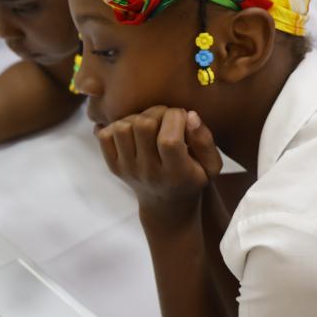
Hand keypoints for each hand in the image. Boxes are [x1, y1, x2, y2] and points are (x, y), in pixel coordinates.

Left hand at [96, 107, 222, 228]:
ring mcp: (127, 169)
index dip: (175, 118)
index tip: (182, 116)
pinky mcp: (113, 166)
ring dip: (137, 118)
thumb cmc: (192, 178)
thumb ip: (205, 140)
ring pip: (122, 127)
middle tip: (166, 117)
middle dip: (157, 111)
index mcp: (175, 174)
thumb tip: (189, 115)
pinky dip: (117, 126)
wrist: (166, 205)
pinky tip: (134, 131)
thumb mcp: (211, 166)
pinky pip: (104, 135)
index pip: (168, 140)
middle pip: (143, 126)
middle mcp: (148, 173)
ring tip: (150, 124)